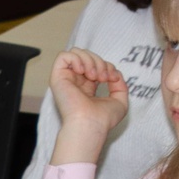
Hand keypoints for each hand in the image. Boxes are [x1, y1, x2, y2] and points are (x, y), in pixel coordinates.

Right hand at [48, 49, 129, 163]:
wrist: (91, 124)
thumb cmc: (104, 119)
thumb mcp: (120, 100)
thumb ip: (119, 85)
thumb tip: (114, 74)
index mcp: (87, 87)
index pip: (96, 65)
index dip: (108, 66)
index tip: (112, 78)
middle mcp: (76, 82)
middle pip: (87, 56)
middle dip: (100, 62)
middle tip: (103, 77)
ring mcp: (66, 79)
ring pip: (76, 53)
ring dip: (90, 59)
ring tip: (94, 75)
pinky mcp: (57, 78)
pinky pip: (63, 56)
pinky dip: (77, 58)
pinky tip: (82, 71)